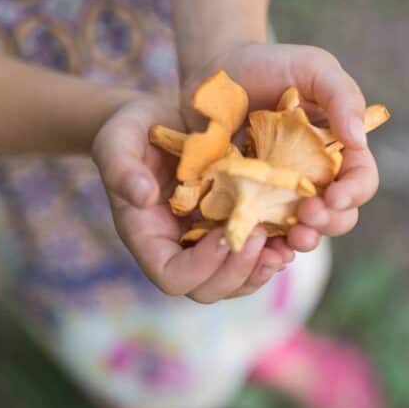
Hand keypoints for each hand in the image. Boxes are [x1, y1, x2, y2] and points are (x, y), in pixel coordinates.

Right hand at [92, 95, 293, 301]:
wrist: (157, 118)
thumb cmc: (130, 130)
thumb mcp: (117, 141)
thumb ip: (121, 168)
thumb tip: (142, 197)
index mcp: (148, 238)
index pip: (172, 276)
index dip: (200, 268)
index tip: (223, 236)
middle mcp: (178, 249)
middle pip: (208, 289)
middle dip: (237, 272)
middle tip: (261, 238)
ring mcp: (205, 242)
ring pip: (236, 279)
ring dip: (261, 269)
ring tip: (284, 246)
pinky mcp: (230, 226)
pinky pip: (253, 254)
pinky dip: (273, 250)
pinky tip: (291, 232)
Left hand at [183, 42, 379, 251]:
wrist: (213, 73)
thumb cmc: (268, 65)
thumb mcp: (311, 66)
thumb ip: (341, 95)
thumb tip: (359, 140)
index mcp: (338, 150)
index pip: (360, 180)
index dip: (354, 192)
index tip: (334, 195)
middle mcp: (314, 178)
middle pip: (339, 215)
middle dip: (329, 221)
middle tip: (307, 215)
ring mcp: (281, 195)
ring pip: (304, 230)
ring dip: (303, 239)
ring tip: (290, 235)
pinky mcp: (247, 204)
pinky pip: (263, 234)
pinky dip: (266, 245)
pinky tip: (258, 243)